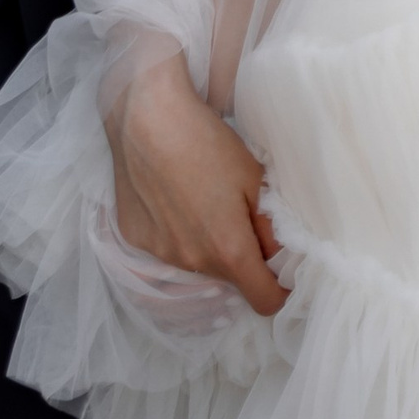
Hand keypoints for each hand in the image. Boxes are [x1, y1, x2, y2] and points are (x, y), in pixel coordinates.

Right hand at [107, 53, 286, 315]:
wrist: (146, 115)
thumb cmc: (206, 141)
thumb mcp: (254, 178)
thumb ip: (272, 227)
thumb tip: (283, 257)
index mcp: (229, 251)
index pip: (265, 302)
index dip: (279, 288)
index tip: (281, 267)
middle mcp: (192, 262)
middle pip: (230, 280)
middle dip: (241, 258)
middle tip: (239, 215)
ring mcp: (160, 253)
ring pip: (196, 264)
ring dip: (206, 245)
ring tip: (202, 199)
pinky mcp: (135, 238)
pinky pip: (166, 247)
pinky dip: (174, 232)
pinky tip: (172, 195)